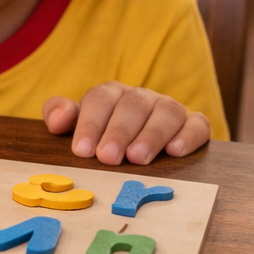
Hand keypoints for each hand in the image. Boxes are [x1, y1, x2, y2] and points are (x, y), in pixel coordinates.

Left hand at [43, 82, 210, 164]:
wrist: (138, 145)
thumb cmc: (102, 137)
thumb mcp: (77, 126)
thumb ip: (61, 117)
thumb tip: (56, 120)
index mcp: (111, 94)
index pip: (100, 99)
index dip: (90, 123)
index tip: (82, 150)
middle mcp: (141, 97)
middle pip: (132, 105)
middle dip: (119, 132)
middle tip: (108, 158)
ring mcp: (168, 108)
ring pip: (166, 112)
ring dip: (152, 135)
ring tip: (138, 158)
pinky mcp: (193, 123)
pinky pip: (197, 124)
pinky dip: (189, 135)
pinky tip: (176, 151)